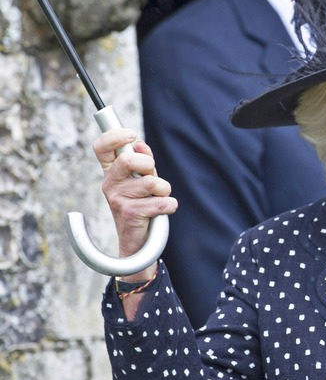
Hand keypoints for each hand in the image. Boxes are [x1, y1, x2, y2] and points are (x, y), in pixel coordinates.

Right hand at [94, 128, 176, 259]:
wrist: (138, 244)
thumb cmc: (142, 208)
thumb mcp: (141, 182)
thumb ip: (142, 163)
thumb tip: (140, 144)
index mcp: (111, 174)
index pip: (101, 148)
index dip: (114, 136)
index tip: (132, 134)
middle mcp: (110, 185)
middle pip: (129, 160)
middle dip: (150, 166)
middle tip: (153, 180)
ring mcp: (118, 200)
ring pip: (153, 182)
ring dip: (164, 191)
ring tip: (158, 200)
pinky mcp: (131, 214)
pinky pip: (162, 202)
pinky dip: (169, 206)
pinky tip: (162, 212)